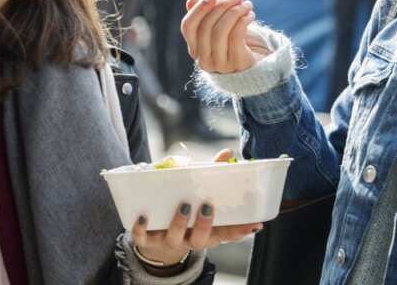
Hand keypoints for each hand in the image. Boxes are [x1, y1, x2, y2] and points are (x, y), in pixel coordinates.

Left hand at [130, 148, 260, 268]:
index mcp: (208, 232)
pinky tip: (143, 217)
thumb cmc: (186, 215)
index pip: (227, 233)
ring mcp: (169, 241)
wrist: (156, 242)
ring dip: (179, 224)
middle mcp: (191, 239)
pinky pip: (143, 238)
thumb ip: (212, 177)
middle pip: (201, 240)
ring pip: (175, 238)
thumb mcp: (201, 199)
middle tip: (206, 207)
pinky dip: (142, 229)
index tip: (254, 223)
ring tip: (182, 207)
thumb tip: (227, 153)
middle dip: (204, 225)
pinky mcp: (147, 241)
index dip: (240, 230)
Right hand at [181, 0, 269, 73]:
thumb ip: (206, 14)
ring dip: (235, 12)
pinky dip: (243, 21)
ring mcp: (219, 64)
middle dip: (222, 6)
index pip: (188, 26)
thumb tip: (191, 0)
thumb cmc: (238, 42)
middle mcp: (203, 59)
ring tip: (246, 5)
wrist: (261, 62)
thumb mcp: (221, 26)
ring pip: (220, 31)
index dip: (199, 8)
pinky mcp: (236, 63)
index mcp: (195, 48)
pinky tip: (250, 15)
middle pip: (206, 27)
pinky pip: (235, 37)